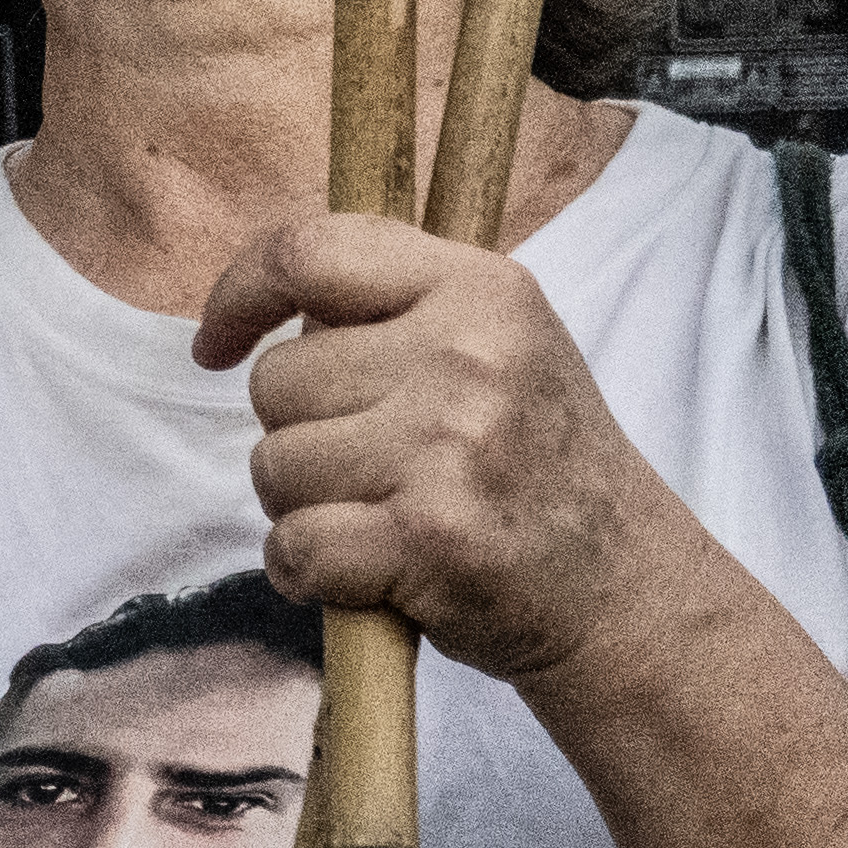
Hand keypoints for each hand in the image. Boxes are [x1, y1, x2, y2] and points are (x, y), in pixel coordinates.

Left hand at [205, 209, 661, 683]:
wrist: (630, 595)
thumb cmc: (538, 470)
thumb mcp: (499, 347)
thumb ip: (391, 309)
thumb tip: (258, 298)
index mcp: (482, 290)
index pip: (307, 252)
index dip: (239, 294)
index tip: (217, 344)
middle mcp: (468, 357)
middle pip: (276, 381)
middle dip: (303, 435)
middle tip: (386, 472)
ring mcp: (449, 447)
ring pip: (274, 464)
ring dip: (306, 506)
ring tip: (390, 520)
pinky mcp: (431, 538)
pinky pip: (293, 544)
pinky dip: (309, 573)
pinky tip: (371, 577)